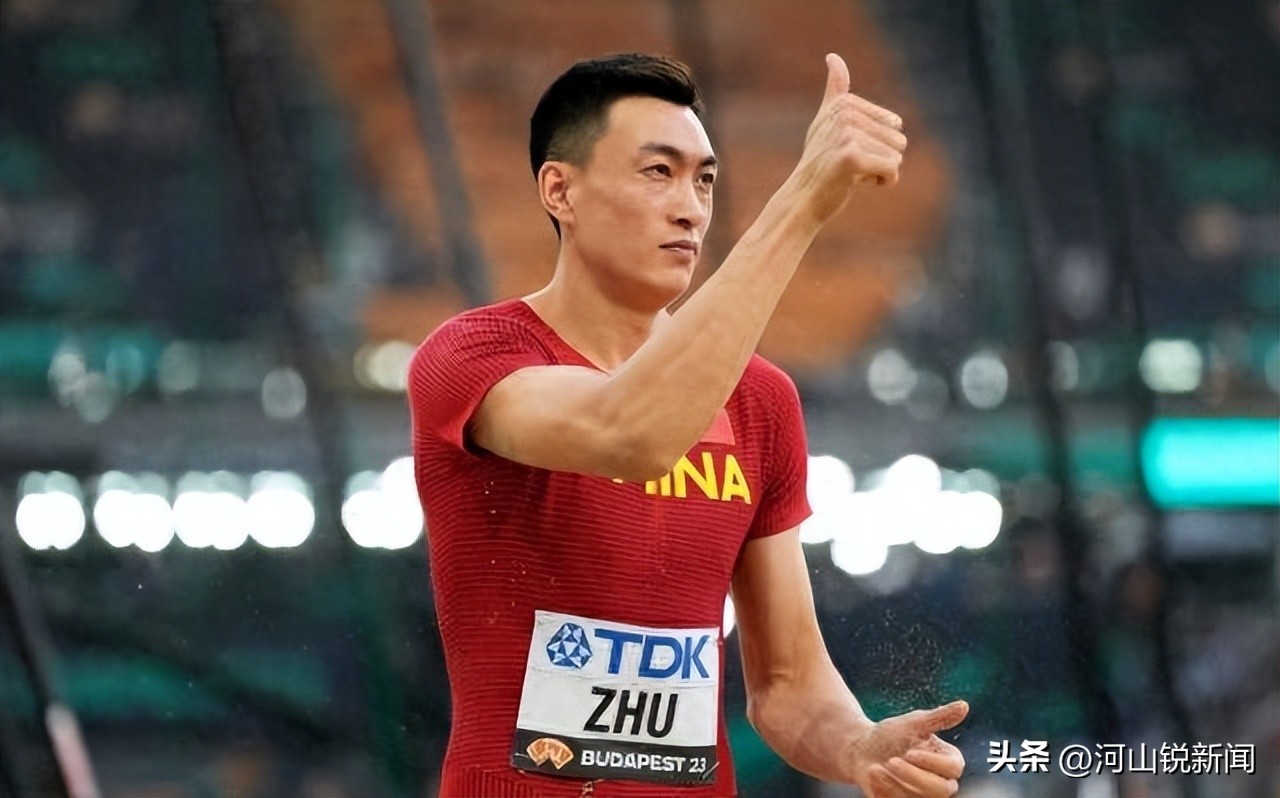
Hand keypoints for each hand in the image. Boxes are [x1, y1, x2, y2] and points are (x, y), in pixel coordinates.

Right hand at [791, 53, 908, 224]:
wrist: (802, 199)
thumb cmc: (818, 163)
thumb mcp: (826, 122)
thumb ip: (835, 90)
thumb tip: (833, 56)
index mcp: (844, 104)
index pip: (894, 124)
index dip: (878, 144)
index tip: (849, 151)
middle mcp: (845, 114)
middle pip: (899, 139)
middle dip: (881, 159)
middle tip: (851, 167)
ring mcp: (847, 135)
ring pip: (897, 155)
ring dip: (881, 171)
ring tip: (852, 174)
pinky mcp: (851, 158)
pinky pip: (893, 169)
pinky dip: (885, 182)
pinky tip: (859, 184)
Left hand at [847, 700, 968, 797]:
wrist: (862, 751)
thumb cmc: (891, 735)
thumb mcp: (913, 723)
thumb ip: (939, 717)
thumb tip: (964, 705)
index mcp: (949, 761)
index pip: (953, 768)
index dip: (931, 763)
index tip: (909, 752)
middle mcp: (942, 783)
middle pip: (941, 790)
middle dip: (913, 776)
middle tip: (891, 761)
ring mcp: (924, 797)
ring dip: (894, 782)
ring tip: (876, 766)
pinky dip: (883, 789)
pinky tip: (873, 775)